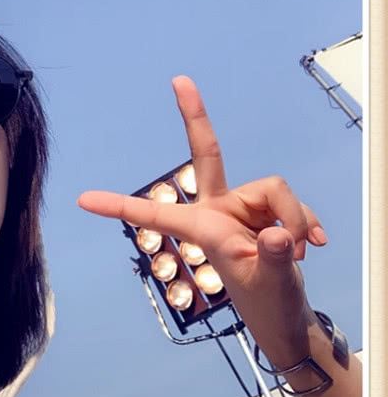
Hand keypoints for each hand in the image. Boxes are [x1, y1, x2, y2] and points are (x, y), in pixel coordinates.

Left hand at [77, 76, 327, 366]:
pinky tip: (314, 246)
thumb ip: (273, 258)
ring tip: (295, 256)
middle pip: (207, 153)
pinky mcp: (269, 210)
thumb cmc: (266, 303)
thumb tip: (277, 234)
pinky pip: (292, 203)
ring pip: (276, 190)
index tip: (82, 199)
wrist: (287, 315)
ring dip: (295, 221)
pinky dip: (306, 223)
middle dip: (195, 117)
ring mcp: (245, 207)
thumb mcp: (269, 284)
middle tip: (180, 80)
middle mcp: (220, 209)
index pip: (155, 213)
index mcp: (202, 229)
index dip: (120, 206)